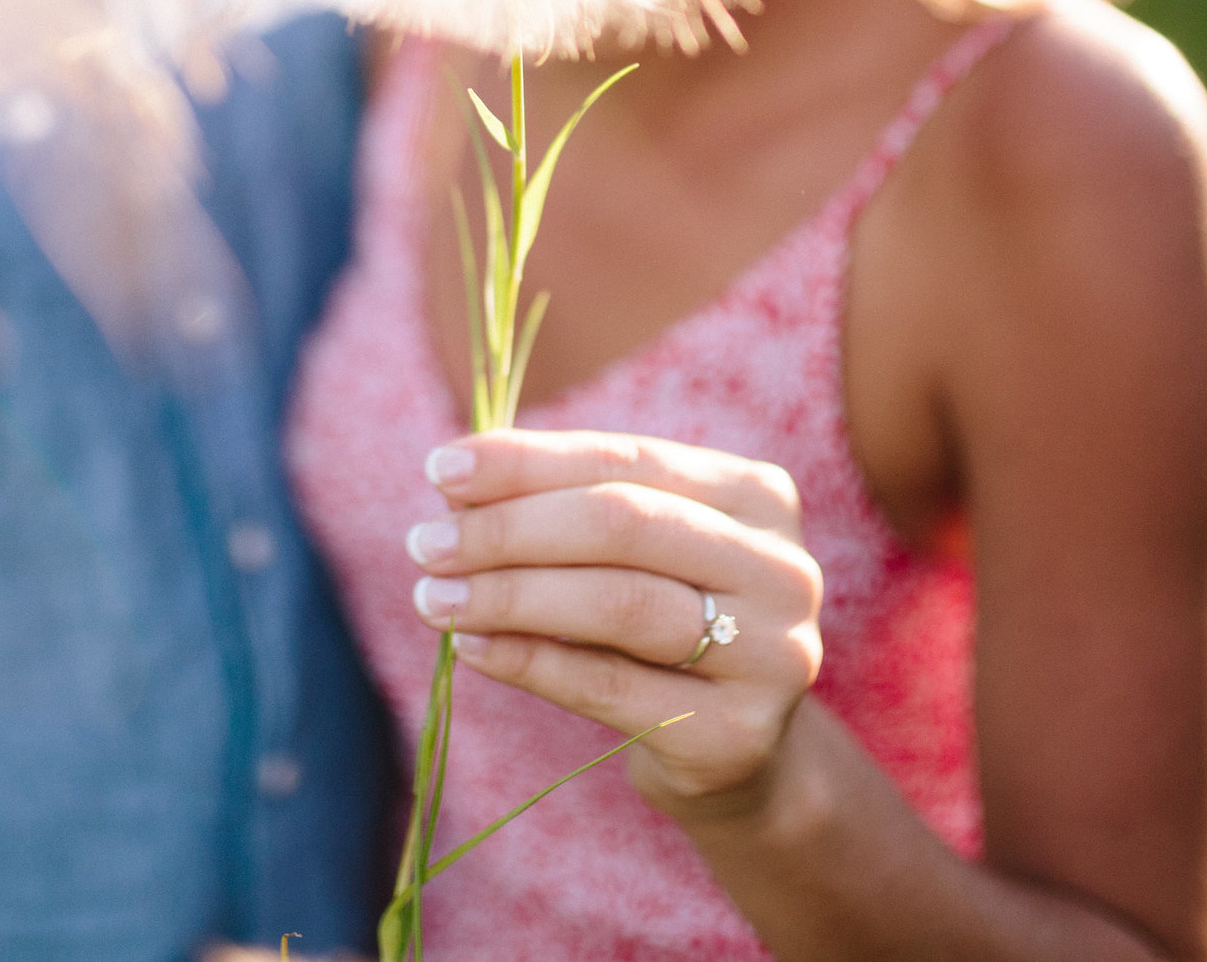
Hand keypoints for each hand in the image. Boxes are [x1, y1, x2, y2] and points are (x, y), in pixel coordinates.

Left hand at [405, 428, 823, 814]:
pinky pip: (611, 687)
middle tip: (425, 543)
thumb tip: (455, 486)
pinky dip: (531, 661)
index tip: (439, 466)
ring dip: (509, 595)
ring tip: (433, 598)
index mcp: (758, 496)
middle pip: (624, 524)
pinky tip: (473, 647)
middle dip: (510, 529)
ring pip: (619, 603)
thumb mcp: (630, 555)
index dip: (527, 460)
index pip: (626, 459)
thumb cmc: (662, 624)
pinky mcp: (736, 734)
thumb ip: (563, 509)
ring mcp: (771, 654)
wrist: (734, 749)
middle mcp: (782, 567)